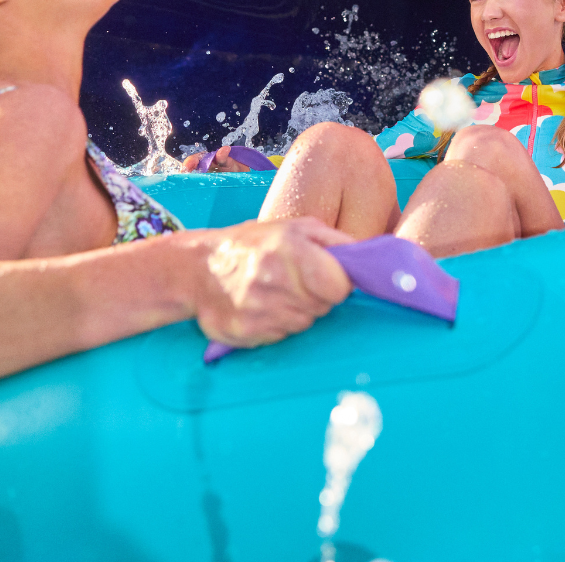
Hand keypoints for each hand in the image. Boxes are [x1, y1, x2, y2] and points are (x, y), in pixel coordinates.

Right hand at [193, 218, 352, 347]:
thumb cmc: (254, 245)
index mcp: (291, 249)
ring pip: (303, 324)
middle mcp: (273, 280)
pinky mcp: (245, 332)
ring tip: (275, 293)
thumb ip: (336, 242)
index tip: (326, 277)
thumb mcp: (297, 228)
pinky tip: (261, 308)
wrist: (196, 268)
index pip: (339, 287)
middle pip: (323, 308)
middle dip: (316, 297)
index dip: (337, 283)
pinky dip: (276, 326)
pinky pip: (280, 337)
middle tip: (294, 282)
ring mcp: (258, 309)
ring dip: (296, 312)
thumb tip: (368, 259)